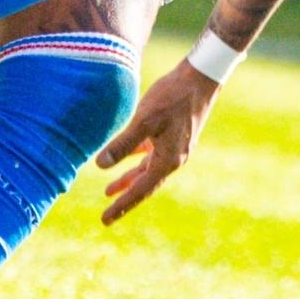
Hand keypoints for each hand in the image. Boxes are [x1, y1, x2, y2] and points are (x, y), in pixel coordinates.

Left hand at [95, 59, 218, 223]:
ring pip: (147, 170)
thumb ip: (123, 143)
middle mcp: (173, 159)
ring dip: (129, 180)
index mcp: (168, 160)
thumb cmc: (172, 97)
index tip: (105, 219)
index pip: (140, 189)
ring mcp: (175, 148)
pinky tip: (125, 159)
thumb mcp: (144, 120)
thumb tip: (100, 165)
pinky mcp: (174, 135)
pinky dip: (137, 160)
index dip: (121, 205)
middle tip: (106, 216)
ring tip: (109, 191)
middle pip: (144, 185)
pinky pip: (152, 154)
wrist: (199, 79)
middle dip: (124, 199)